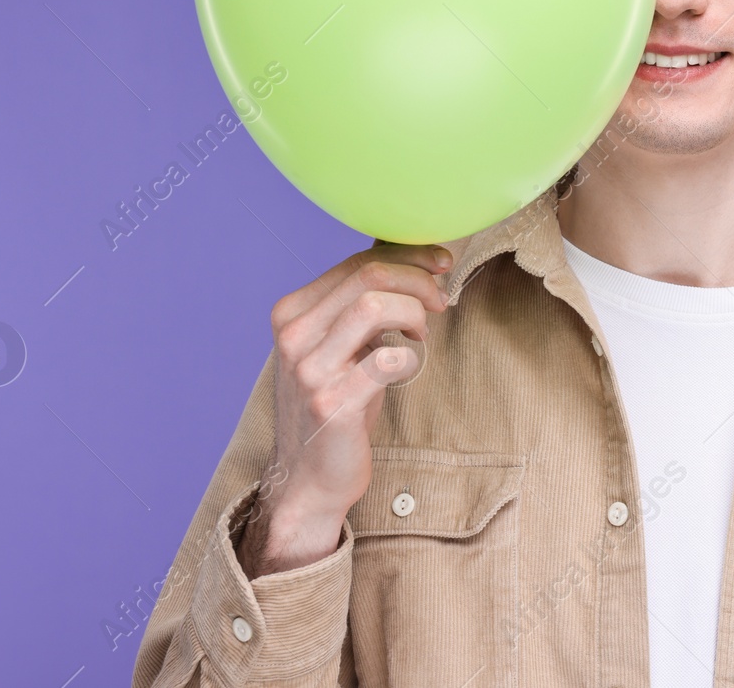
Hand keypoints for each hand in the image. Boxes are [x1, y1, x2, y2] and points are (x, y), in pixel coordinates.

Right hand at [237, 243, 450, 576]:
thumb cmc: (338, 403)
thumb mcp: (341, 345)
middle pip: (368, 276)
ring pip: (373, 305)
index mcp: (292, 313)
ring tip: (421, 333)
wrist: (309, 476)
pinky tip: (407, 366)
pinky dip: (408, 357)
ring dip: (413, 311)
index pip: (356, 262)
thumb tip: (413, 260)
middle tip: (441, 300)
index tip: (440, 264)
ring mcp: (309, 370)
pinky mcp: (331, 403)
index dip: (408, 256)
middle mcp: (293, 335)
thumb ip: (360, 305)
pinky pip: (386, 359)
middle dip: (418, 280)